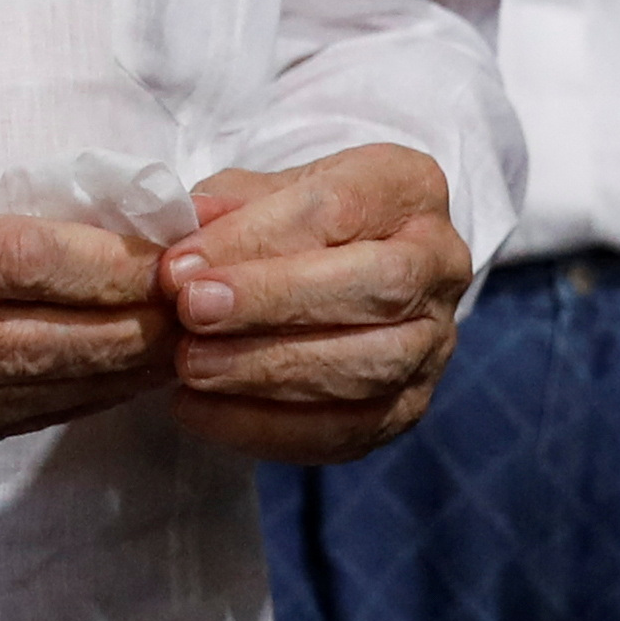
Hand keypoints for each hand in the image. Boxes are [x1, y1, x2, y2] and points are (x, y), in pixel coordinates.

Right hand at [0, 196, 172, 467]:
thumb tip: (57, 249)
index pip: (16, 261)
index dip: (105, 266)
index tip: (163, 256)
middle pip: (31, 343)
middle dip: (127, 334)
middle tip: (197, 316)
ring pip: (13, 399)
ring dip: (101, 382)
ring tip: (166, 360)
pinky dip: (41, 411)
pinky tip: (89, 395)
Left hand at [161, 147, 469, 464]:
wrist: (340, 271)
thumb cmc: (294, 224)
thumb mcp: (262, 192)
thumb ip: (226, 208)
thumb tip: (182, 231)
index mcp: (408, 188)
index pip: (338, 209)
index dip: (254, 240)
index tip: (180, 267)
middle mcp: (439, 264)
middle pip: (377, 286)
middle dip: (275, 303)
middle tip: (190, 314)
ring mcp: (434, 344)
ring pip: (367, 367)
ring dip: (267, 371)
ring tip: (190, 367)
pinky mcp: (409, 408)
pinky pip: (348, 432)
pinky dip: (267, 428)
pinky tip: (201, 412)